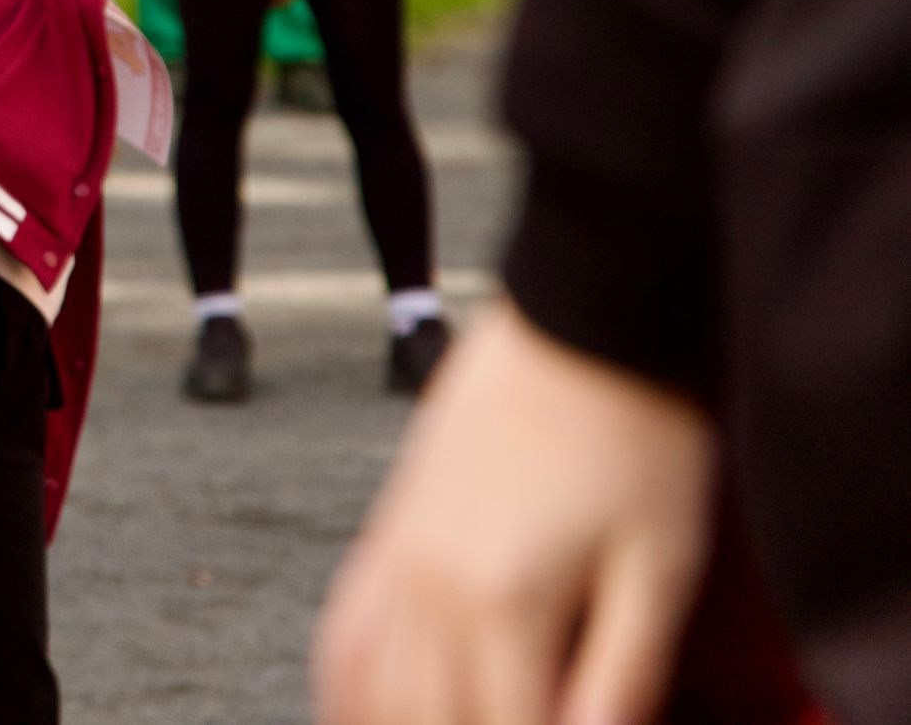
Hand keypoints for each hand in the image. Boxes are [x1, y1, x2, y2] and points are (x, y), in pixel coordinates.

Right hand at [313, 303, 713, 724]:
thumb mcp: (659, 562)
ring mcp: (395, 555)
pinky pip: (342, 629)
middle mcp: (427, 587)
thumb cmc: (633, 434)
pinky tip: (356, 711)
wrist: (573, 317)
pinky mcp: (386, 529)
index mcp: (499, 602)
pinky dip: (343, 687)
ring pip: (368, 689)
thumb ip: (621, 671)